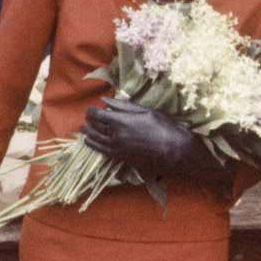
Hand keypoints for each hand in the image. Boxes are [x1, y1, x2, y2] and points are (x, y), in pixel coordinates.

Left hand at [81, 96, 233, 190]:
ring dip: (88, 136)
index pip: (97, 115)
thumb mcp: (146, 111)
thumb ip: (124, 106)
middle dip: (88, 123)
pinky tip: (94, 144)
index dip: (91, 111)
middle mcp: (115, 137)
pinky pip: (103, 152)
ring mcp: (117, 150)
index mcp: (120, 122)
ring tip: (85, 133)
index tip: (90, 109)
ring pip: (96, 143)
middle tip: (86, 119)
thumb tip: (106, 101)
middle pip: (94, 129)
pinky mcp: (122, 159)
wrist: (175, 151)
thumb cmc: (164, 127)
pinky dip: (95, 147)